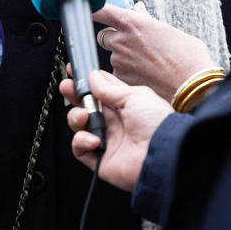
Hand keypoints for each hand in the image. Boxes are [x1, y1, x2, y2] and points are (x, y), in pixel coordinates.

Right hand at [61, 70, 171, 191]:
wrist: (162, 153)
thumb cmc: (156, 123)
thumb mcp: (134, 96)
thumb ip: (109, 88)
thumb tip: (92, 76)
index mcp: (122, 105)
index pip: (99, 90)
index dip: (85, 81)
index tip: (73, 71)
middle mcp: (113, 121)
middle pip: (85, 106)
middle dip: (73, 96)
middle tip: (67, 88)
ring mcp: (106, 139)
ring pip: (78, 125)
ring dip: (76, 117)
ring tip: (84, 117)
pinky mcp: (100, 158)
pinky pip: (79, 148)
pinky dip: (82, 141)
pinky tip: (94, 139)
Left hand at [94, 2, 217, 101]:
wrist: (193, 86)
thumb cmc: (187, 57)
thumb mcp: (168, 30)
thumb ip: (147, 19)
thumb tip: (138, 8)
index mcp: (131, 22)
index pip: (100, 10)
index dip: (94, 9)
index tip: (91, 8)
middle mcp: (121, 40)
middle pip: (103, 36)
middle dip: (114, 39)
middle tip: (132, 44)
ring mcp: (119, 62)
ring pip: (112, 57)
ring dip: (122, 58)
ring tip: (146, 64)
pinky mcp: (121, 80)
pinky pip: (117, 74)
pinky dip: (127, 75)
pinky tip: (145, 77)